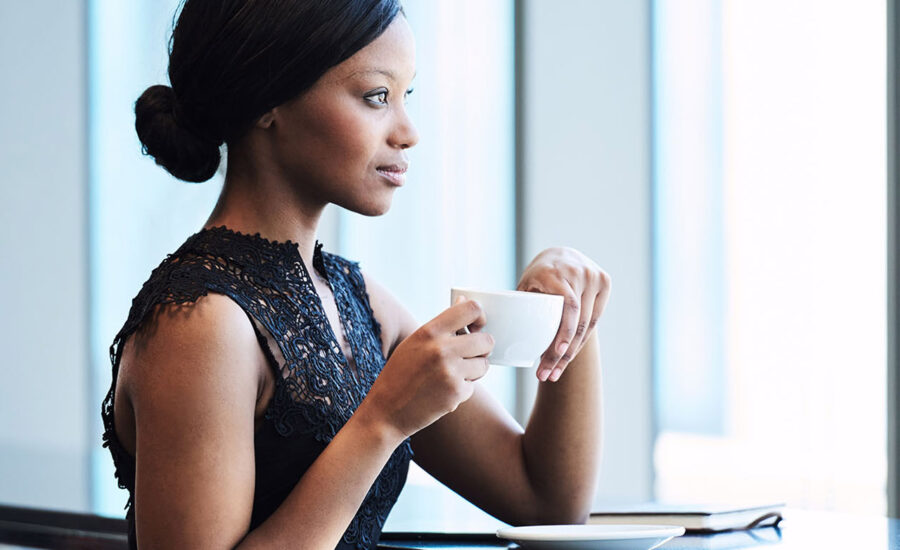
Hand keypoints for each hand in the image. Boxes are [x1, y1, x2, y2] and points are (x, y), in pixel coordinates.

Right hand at [360, 297, 493, 439]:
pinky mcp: (456, 393)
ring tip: (452, 375)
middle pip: (486, 340)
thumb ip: (441, 324)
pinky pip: (473, 386)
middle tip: (470, 356)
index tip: (476, 327)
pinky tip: (442, 392)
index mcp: (429, 331)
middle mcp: (441, 349)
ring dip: (474, 371)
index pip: (471, 309)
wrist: (386, 411)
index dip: (480, 317)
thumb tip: (463, 301)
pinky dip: (462, 390)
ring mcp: (450, 372)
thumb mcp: (414, 342)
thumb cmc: (400, 374)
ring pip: (484, 364)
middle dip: (482, 349)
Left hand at [516, 247, 610, 381]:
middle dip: (562, 353)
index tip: (555, 354)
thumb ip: (517, 305)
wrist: (562, 254)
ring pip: (586, 325)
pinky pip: (594, 320)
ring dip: (571, 352)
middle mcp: (579, 272)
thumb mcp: (525, 284)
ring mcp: (594, 277)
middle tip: (547, 375)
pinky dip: (581, 341)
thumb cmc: (537, 275)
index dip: (564, 332)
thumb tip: (494, 335)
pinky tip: (569, 357)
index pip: (567, 306)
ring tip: (555, 373)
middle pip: (576, 322)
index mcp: (555, 272)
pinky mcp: (605, 284)